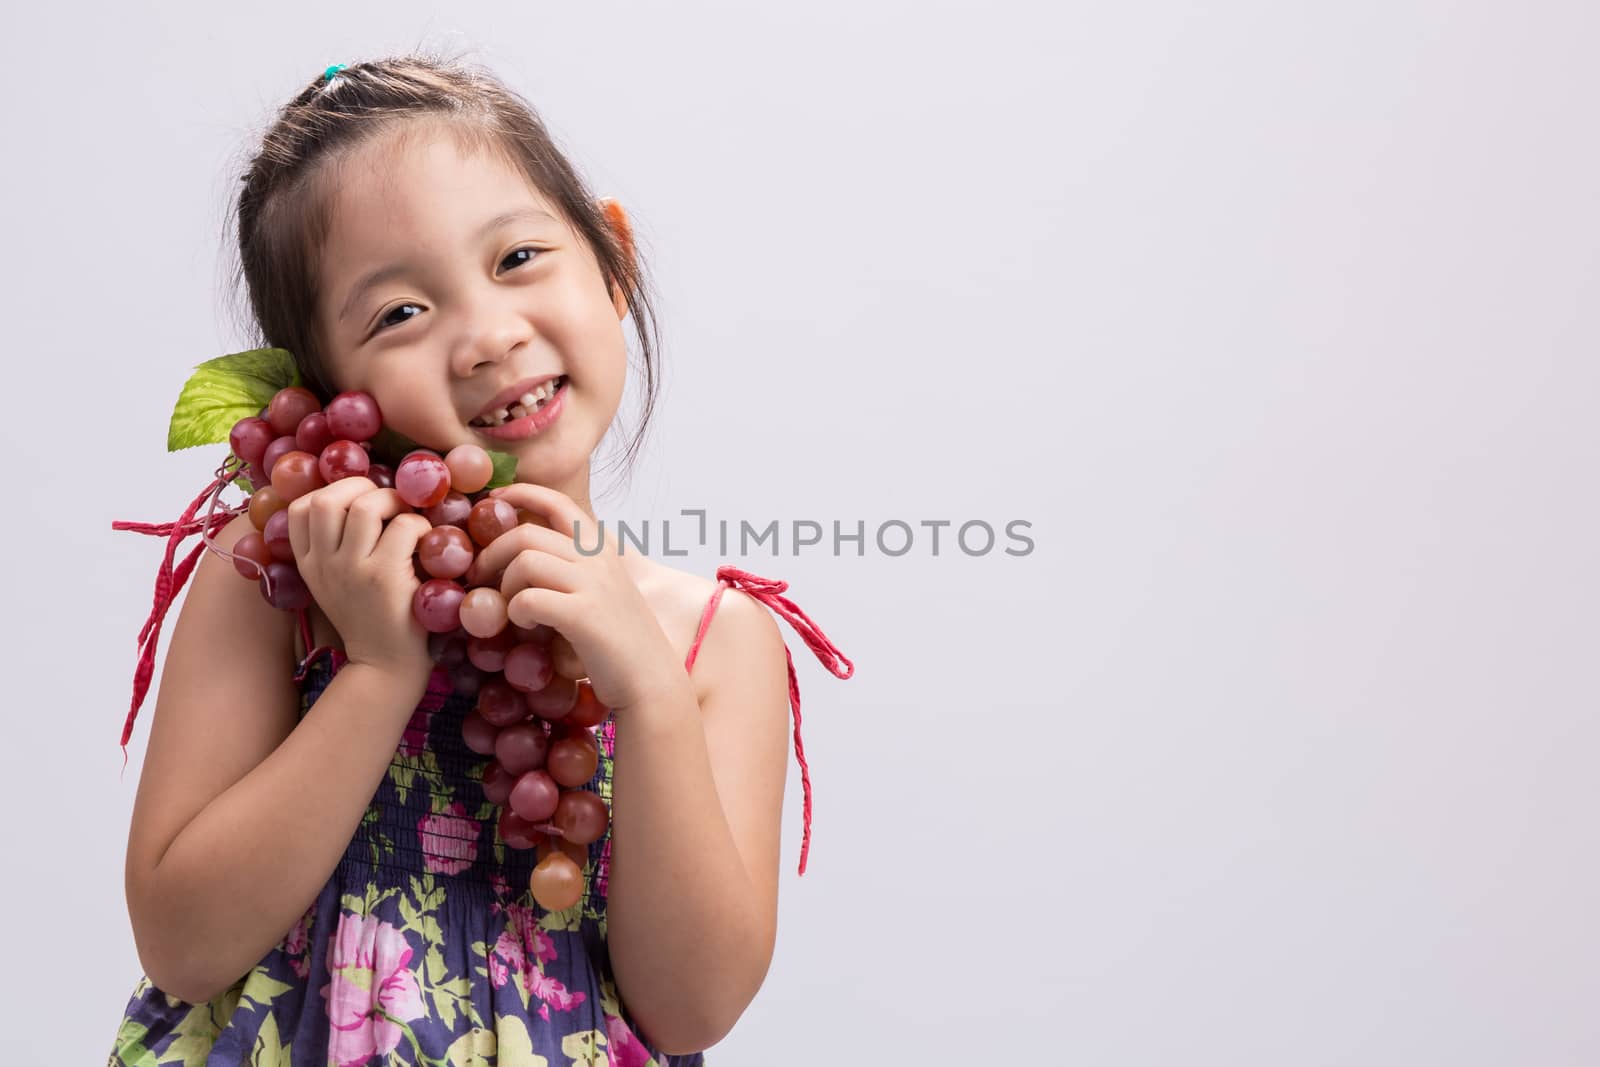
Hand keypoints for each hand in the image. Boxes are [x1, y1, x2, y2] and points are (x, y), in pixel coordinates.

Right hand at [284, 477, 433, 683]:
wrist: (386, 666)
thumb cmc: (371, 618)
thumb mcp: (337, 583)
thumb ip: (337, 546)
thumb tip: (362, 496)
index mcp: (309, 564)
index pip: (300, 508)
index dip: (331, 492)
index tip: (358, 501)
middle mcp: (323, 564)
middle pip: (325, 500)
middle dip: (360, 487)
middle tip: (386, 502)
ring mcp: (352, 570)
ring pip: (365, 507)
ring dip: (393, 502)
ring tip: (407, 518)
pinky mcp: (384, 577)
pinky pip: (403, 527)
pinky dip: (419, 525)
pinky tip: (425, 544)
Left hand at [465, 484, 682, 712]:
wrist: (651, 681)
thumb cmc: (620, 643)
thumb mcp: (603, 593)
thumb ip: (573, 571)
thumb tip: (523, 559)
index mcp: (602, 550)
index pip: (558, 503)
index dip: (521, 494)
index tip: (494, 501)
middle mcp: (598, 560)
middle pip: (526, 533)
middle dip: (491, 554)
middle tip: (479, 579)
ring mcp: (593, 584)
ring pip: (525, 561)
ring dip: (505, 586)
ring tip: (511, 610)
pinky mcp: (584, 614)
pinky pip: (528, 598)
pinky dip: (517, 612)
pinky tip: (526, 626)